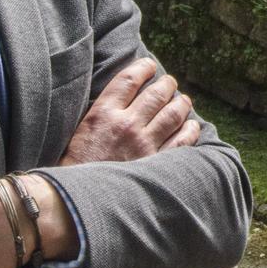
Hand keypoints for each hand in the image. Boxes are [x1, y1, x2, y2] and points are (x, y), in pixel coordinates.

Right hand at [58, 57, 199, 165]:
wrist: (75, 201)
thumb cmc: (76, 165)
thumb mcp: (83, 130)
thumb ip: (103, 111)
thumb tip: (125, 95)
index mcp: (103, 113)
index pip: (130, 78)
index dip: (144, 67)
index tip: (150, 66)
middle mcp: (126, 124)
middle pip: (157, 93)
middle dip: (167, 84)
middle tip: (170, 83)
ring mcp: (143, 144)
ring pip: (173, 113)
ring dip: (181, 103)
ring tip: (183, 101)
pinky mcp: (155, 163)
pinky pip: (182, 141)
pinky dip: (190, 129)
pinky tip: (191, 125)